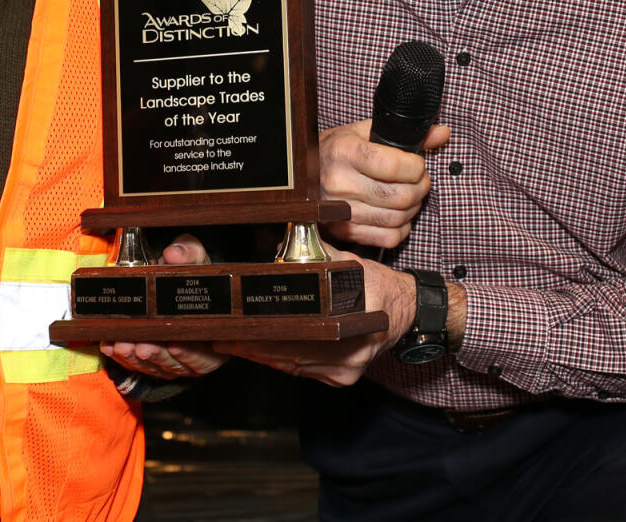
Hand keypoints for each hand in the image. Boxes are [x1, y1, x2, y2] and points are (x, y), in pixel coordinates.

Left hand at [101, 234, 227, 379]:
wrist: (173, 277)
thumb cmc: (189, 271)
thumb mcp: (194, 256)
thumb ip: (188, 252)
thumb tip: (174, 254)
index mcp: (212, 333)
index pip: (207, 354)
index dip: (191, 353)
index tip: (174, 345)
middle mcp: (195, 352)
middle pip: (176, 363)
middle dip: (157, 355)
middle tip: (142, 347)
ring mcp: (171, 358)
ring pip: (154, 365)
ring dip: (136, 358)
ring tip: (124, 345)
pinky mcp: (151, 359)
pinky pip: (136, 364)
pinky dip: (122, 357)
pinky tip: (111, 347)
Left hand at [214, 257, 416, 385]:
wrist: (405, 312)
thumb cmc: (377, 285)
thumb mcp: (350, 264)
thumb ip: (317, 257)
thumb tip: (283, 247)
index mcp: (353, 322)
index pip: (297, 333)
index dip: (262, 333)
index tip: (234, 331)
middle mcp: (350, 353)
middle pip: (289, 354)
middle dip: (252, 346)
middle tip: (221, 339)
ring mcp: (346, 370)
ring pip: (292, 366)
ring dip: (261, 356)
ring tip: (231, 344)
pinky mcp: (341, 378)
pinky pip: (301, 372)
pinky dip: (279, 361)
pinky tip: (258, 352)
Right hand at [319, 121, 447, 247]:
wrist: (304, 174)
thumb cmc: (337, 151)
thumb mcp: (365, 133)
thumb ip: (406, 134)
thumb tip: (442, 133)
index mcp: (344, 152)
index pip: (397, 166)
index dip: (417, 167)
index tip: (417, 164)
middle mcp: (339, 183)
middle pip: (401, 195)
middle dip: (421, 188)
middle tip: (419, 181)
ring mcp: (340, 211)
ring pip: (398, 218)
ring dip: (413, 208)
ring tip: (409, 195)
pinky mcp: (344, 232)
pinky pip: (389, 238)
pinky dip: (402, 228)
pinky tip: (398, 214)